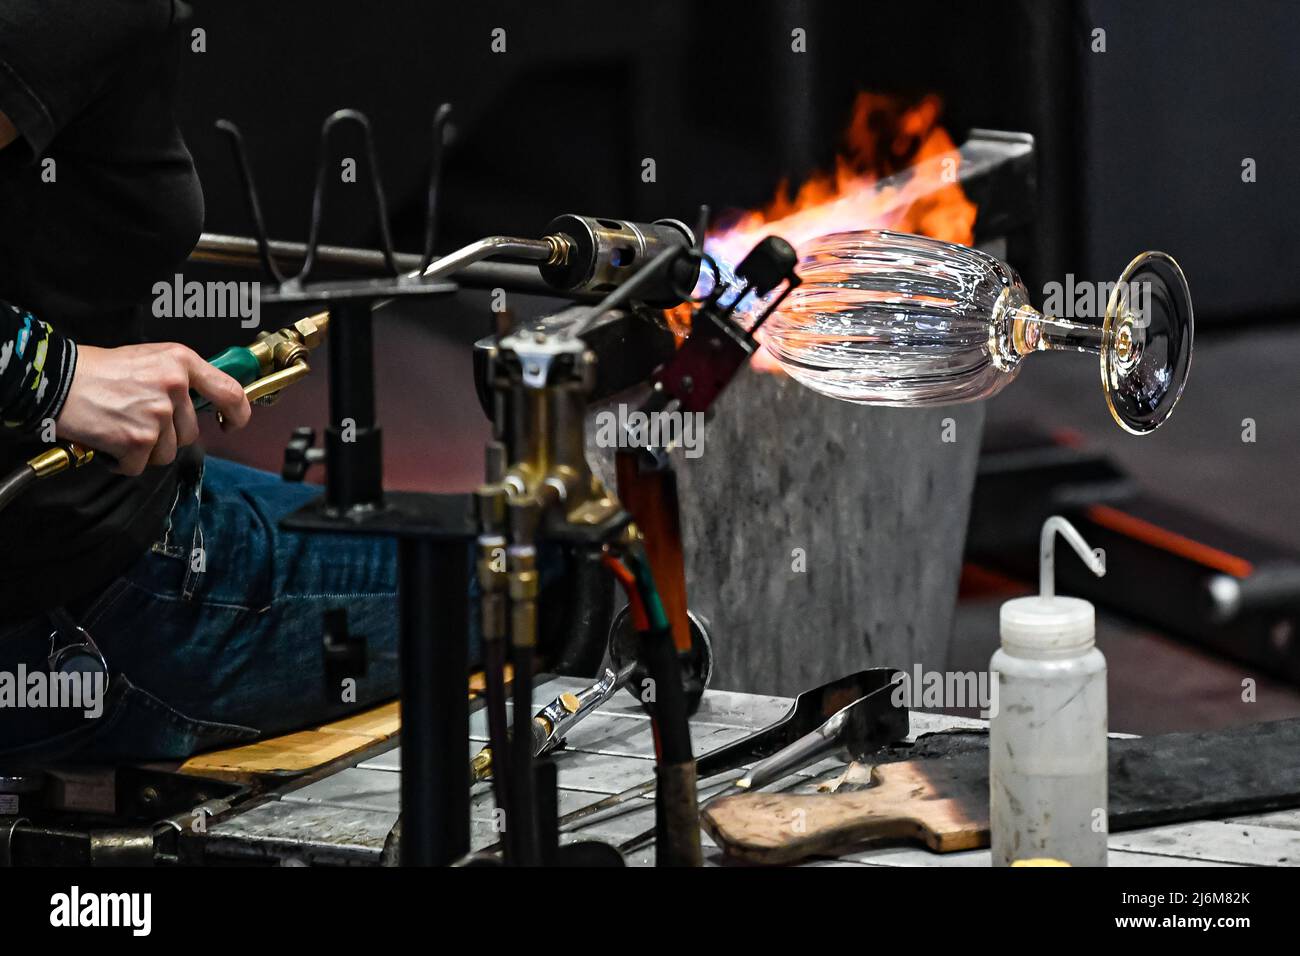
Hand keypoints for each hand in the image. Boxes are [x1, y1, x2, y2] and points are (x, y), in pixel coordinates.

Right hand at [55, 343, 252, 475]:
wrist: (55, 380)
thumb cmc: (97, 369)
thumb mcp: (148, 358)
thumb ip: (180, 378)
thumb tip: (206, 402)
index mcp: (181, 361)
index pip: (230, 392)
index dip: (238, 414)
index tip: (231, 424)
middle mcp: (174, 386)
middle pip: (190, 432)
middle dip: (167, 435)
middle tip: (137, 419)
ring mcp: (157, 414)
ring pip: (168, 452)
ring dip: (145, 449)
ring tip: (121, 426)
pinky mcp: (138, 439)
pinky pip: (141, 466)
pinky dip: (123, 461)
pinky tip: (109, 440)